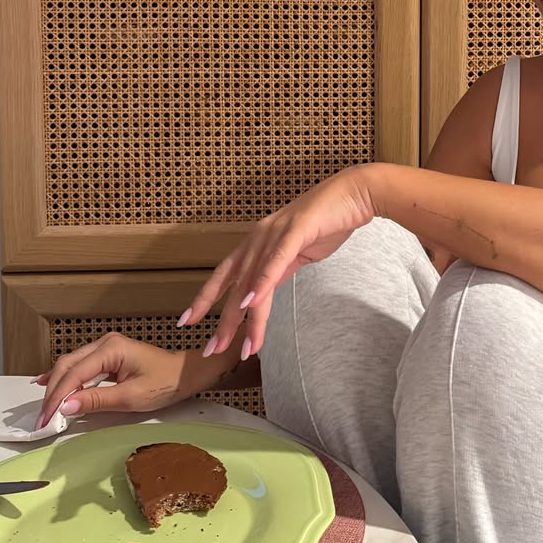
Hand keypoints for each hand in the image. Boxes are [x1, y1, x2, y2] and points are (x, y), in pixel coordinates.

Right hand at [34, 334, 196, 428]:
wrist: (186, 374)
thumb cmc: (166, 383)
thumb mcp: (131, 397)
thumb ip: (97, 401)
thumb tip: (66, 406)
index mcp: (111, 349)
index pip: (74, 374)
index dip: (57, 397)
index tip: (46, 419)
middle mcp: (105, 343)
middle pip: (67, 366)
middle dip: (52, 393)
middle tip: (43, 418)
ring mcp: (106, 348)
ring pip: (71, 366)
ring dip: (57, 387)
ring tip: (46, 410)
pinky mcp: (108, 356)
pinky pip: (80, 367)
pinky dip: (66, 379)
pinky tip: (49, 386)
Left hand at [181, 166, 376, 359]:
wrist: (355, 193)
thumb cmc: (329, 220)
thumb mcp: (298, 251)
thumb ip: (279, 268)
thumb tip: (266, 289)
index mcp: (259, 241)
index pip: (225, 274)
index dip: (205, 298)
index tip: (187, 321)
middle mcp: (260, 237)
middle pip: (234, 284)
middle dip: (223, 321)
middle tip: (211, 349)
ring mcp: (276, 232)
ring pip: (253, 280)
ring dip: (244, 316)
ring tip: (239, 345)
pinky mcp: (297, 230)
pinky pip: (276, 261)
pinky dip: (262, 282)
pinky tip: (252, 303)